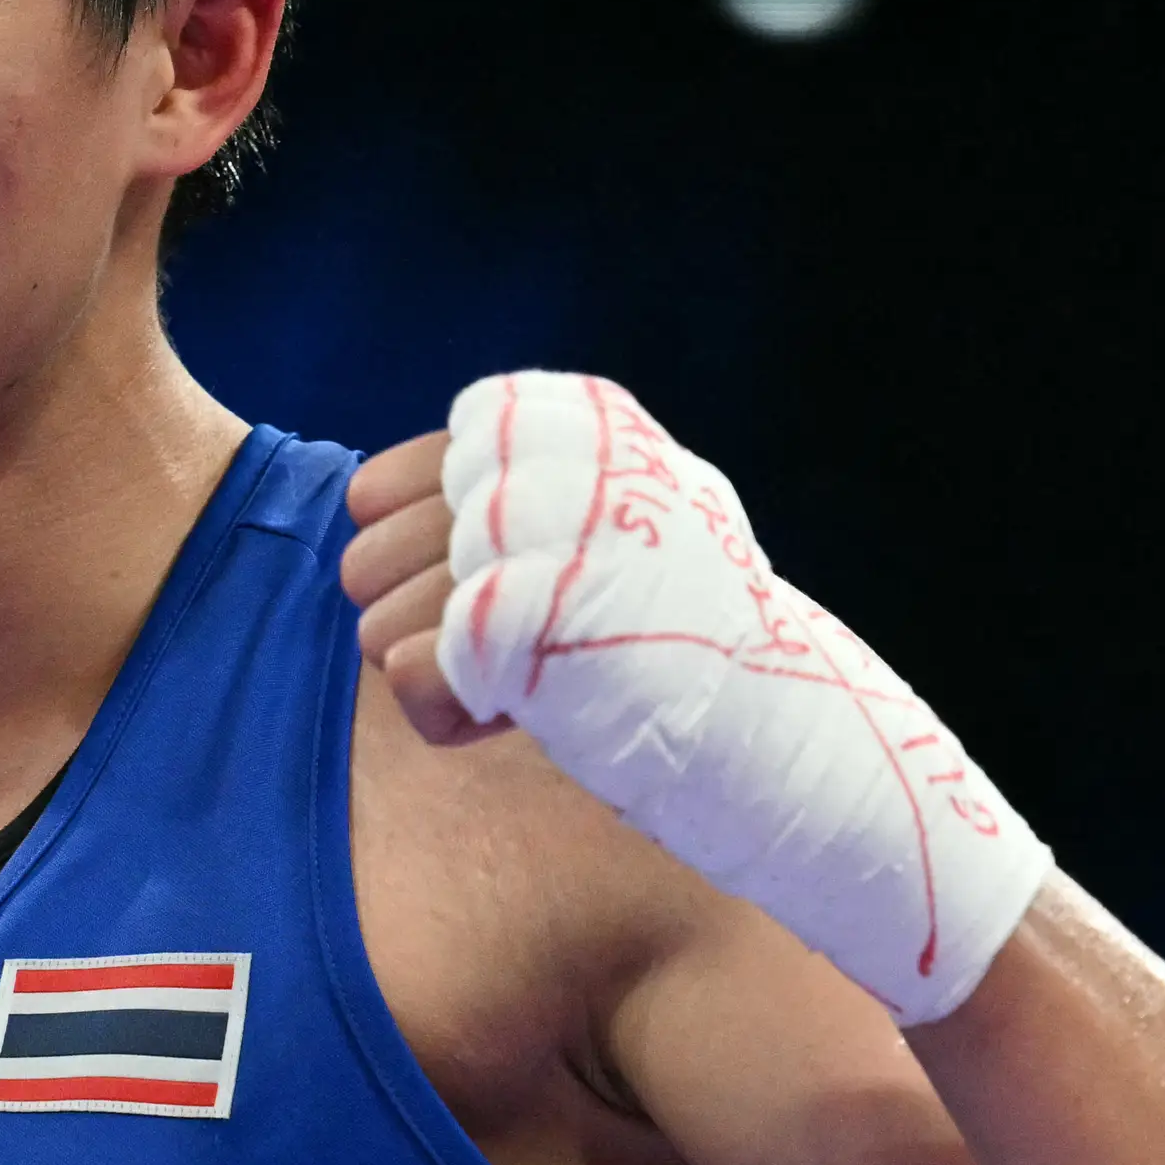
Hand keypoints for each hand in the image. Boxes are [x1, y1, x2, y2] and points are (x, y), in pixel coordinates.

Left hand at [352, 373, 1052, 1024]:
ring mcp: (551, 545)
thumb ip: (509, 492)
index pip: (388, 479)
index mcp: (580, 426)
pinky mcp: (541, 628)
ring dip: (429, 672)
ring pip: (377, 613)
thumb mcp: (610, 529)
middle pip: (369, 546)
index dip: (406, 553)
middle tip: (497, 650)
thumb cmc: (687, 647)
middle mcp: (561, 467)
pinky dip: (449, 719)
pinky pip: (412, 677)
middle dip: (401, 616)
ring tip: (522, 685)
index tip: (481, 590)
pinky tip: (518, 723)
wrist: (800, 738)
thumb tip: (363, 498)